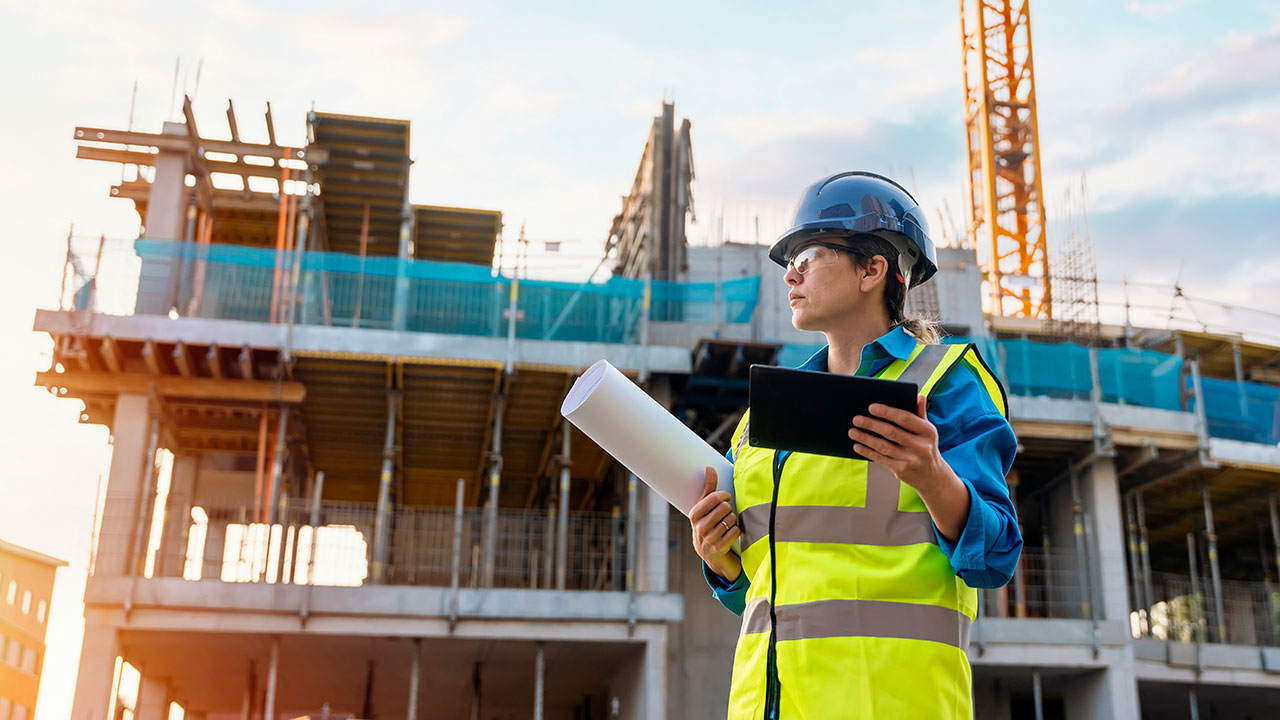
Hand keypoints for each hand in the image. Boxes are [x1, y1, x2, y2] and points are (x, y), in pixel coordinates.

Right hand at [689, 466, 741, 582]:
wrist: (708, 553)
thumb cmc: (708, 524)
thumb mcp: (705, 507)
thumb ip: (709, 488)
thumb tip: (709, 467)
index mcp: (694, 514)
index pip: (714, 497)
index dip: (724, 495)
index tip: (726, 497)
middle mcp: (699, 527)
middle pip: (725, 507)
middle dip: (729, 509)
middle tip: (726, 513)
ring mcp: (709, 539)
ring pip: (731, 519)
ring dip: (733, 520)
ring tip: (727, 524)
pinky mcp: (719, 548)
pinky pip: (736, 531)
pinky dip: (736, 531)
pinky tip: (730, 533)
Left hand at [848, 395, 946, 492]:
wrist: (931, 475)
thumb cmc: (925, 446)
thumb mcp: (927, 430)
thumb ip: (920, 413)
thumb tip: (918, 396)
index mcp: (927, 431)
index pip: (905, 418)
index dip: (887, 412)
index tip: (871, 407)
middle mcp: (921, 446)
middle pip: (891, 432)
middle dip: (871, 424)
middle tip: (856, 419)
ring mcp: (911, 459)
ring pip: (883, 446)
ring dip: (865, 438)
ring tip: (852, 431)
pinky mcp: (902, 470)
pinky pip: (881, 458)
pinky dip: (867, 451)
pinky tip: (857, 445)